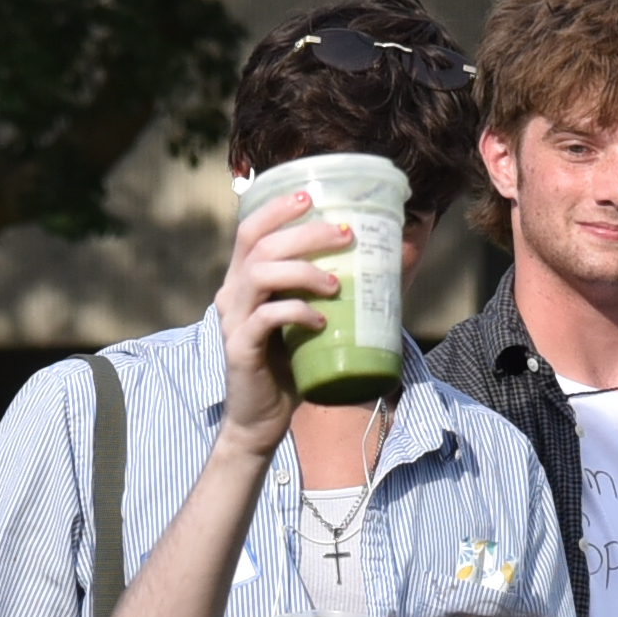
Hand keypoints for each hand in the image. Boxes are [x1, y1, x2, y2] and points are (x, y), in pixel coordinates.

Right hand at [213, 189, 349, 426]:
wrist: (261, 420)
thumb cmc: (289, 367)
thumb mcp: (308, 320)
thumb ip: (327, 291)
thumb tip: (386, 260)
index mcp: (243, 281)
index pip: (250, 230)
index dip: (276, 208)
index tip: (310, 196)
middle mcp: (232, 294)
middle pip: (260, 245)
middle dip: (305, 233)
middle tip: (344, 234)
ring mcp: (233, 320)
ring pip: (259, 274)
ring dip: (302, 271)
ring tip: (334, 284)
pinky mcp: (240, 347)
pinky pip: (266, 317)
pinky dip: (296, 312)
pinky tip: (320, 322)